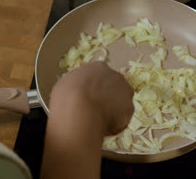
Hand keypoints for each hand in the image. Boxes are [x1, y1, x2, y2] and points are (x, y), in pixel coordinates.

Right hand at [41, 62, 133, 178]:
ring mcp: (126, 92)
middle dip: (107, 98)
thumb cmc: (67, 96)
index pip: (101, 77)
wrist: (79, 112)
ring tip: (98, 122)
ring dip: (113, 111)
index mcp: (99, 67)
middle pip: (114, 88)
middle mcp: (116, 76)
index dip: (96, 89)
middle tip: (95, 110)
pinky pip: (122, 118)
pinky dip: (115, 124)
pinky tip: (103, 128)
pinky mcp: (130, 109)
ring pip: (121, 103)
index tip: (90, 98)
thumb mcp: (66, 84)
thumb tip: (79, 91)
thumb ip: (78, 85)